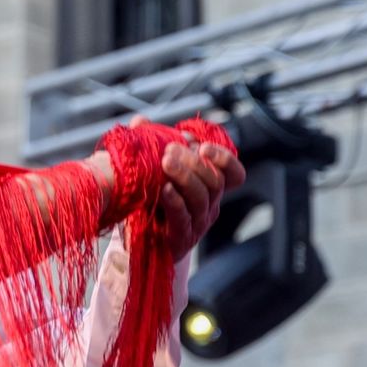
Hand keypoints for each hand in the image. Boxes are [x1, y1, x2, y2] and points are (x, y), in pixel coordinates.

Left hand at [128, 117, 246, 262]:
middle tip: (171, 149)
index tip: (203, 146)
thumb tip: (140, 121)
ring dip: (185, 176)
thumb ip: (149, 147)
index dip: (225, 159)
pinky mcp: (180, 239)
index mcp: (207, 189)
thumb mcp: (151, 173)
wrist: (134, 245)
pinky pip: (184, 218)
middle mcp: (208, 206)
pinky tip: (164, 190)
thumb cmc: (148, 205)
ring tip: (166, 162)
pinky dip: (176, 202)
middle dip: (194, 162)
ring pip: (202, 198)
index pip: (232, 175)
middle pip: (215, 181)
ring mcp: (196, 224)